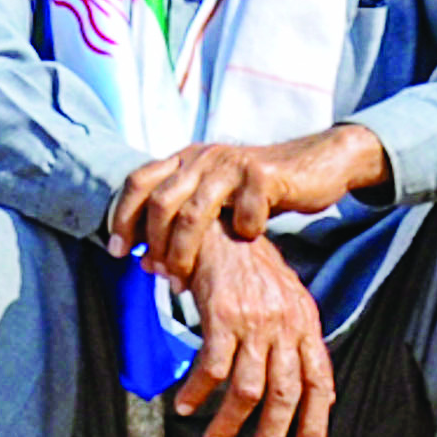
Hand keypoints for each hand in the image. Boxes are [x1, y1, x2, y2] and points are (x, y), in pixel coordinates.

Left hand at [109, 127, 385, 272]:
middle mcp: (203, 156)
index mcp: (186, 159)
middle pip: (160, 201)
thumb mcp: (216, 199)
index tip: (117, 252)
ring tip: (183, 280)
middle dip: (153, 243)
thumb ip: (184, 221)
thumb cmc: (260, 192)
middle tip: (155, 274)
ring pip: (194, 213)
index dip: (122, 216)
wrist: (318, 163)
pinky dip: (242, 233)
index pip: (138, 182)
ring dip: (185, 252)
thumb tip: (147, 262)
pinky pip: (242, 213)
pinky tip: (248, 241)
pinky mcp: (263, 174)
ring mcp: (232, 163)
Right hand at [164, 230, 333, 436]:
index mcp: (306, 322)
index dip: (316, 420)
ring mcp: (256, 321)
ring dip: (229, 422)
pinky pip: (212, 368)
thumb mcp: (283, 295)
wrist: (220, 221)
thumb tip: (296, 379)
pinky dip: (197, 392)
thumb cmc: (246, 260)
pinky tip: (185, 405)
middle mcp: (286, 324)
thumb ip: (292, 335)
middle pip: (286, 393)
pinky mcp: (223, 315)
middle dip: (272, 434)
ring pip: (248, 388)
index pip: (319, 380)